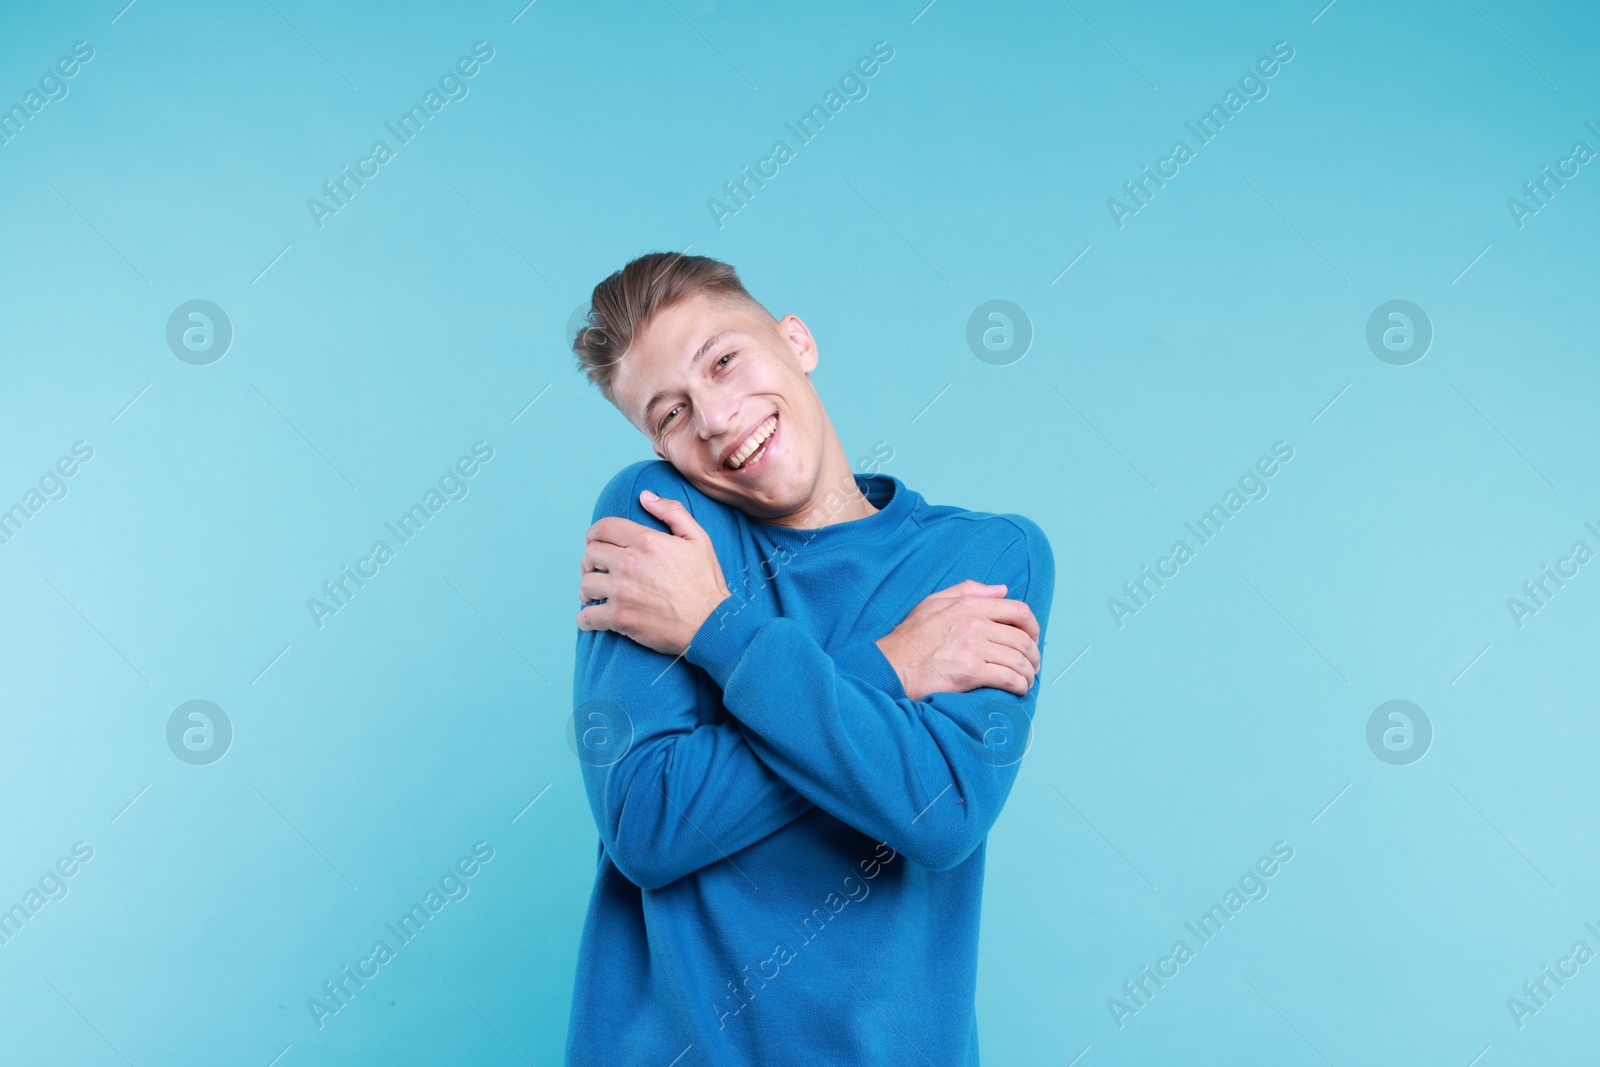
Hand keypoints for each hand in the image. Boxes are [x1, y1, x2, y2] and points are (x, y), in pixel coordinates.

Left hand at [576, 490, 731, 655]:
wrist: (712, 624)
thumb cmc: (706, 583)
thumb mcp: (698, 539)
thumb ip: (672, 512)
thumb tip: (645, 496)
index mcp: (646, 541)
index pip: (603, 528)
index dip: (594, 534)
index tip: (594, 543)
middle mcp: (630, 562)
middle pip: (590, 554)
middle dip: (589, 561)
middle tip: (594, 570)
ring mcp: (622, 591)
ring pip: (586, 584)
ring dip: (586, 590)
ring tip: (593, 595)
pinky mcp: (620, 617)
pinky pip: (587, 616)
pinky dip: (585, 618)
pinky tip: (591, 618)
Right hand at [875, 580, 1040, 699]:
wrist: (891, 666)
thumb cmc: (909, 637)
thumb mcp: (933, 602)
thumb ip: (968, 591)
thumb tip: (1001, 589)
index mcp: (969, 604)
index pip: (1018, 610)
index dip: (1033, 626)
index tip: (1033, 638)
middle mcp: (975, 623)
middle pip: (1022, 638)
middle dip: (1034, 655)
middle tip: (1032, 665)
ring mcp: (974, 647)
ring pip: (1019, 660)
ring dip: (1029, 673)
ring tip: (1026, 680)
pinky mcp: (971, 671)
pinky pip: (1009, 678)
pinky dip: (1020, 686)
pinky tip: (1019, 690)